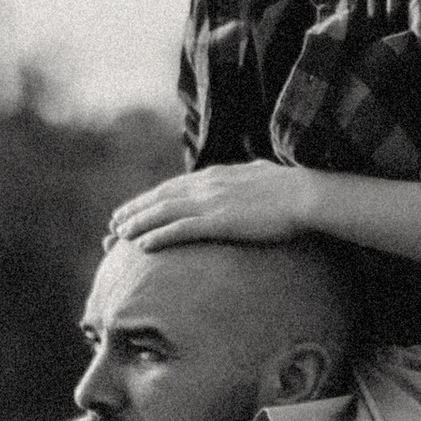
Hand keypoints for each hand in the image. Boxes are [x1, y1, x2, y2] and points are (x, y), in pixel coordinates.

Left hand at [106, 165, 308, 251]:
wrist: (306, 193)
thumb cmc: (292, 188)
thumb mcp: (261, 176)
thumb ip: (246, 176)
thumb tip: (250, 174)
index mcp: (216, 175)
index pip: (173, 186)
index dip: (150, 198)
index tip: (133, 208)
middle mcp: (208, 185)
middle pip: (161, 198)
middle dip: (135, 210)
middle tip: (114, 223)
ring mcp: (212, 202)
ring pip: (164, 212)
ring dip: (138, 223)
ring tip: (118, 235)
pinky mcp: (219, 220)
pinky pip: (180, 229)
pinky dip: (158, 236)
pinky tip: (142, 246)